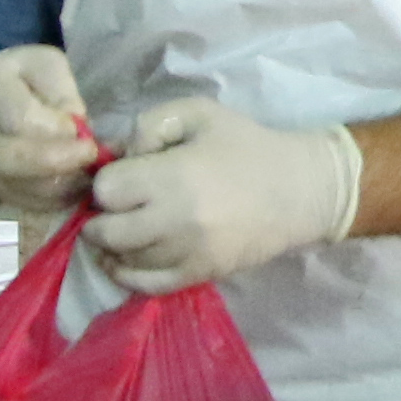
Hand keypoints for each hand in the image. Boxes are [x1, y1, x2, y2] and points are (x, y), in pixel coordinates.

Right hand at [0, 44, 100, 211]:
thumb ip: (61, 88)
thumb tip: (78, 122)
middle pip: (15, 161)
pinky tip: (80, 181)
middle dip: (61, 161)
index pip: (21, 119)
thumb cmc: (16, 84)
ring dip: (67, 183)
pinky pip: (34, 205)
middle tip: (92, 153)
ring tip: (91, 168)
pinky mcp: (3, 194)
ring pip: (26, 190)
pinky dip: (63, 198)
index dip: (57, 128)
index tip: (83, 128)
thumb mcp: (39, 65)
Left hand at [85, 96, 362, 294]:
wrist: (299, 190)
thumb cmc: (247, 146)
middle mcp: (175, 220)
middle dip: (101, 217)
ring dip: (112, 246)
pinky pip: (147, 285)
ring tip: (120, 228)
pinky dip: (126, 274)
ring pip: (124, 260)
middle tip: (112, 207)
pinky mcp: (199, 275)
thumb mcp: (198, 114)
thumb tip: (116, 156)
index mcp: (173, 176)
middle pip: (106, 231)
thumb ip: (149, 125)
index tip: (121, 176)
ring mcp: (187, 254)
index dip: (106, 181)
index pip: (107, 190)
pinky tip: (122, 260)